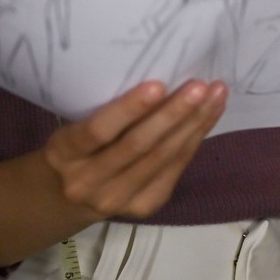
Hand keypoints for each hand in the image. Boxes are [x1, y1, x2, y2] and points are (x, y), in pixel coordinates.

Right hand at [42, 79, 227, 220]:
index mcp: (65, 154)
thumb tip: (161, 73)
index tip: (158, 84)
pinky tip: (209, 116)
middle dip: (173, 114)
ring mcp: (116, 200)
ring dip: (193, 124)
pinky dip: (195, 140)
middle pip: (137, 146)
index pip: (98, 131)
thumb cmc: (77, 146)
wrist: (68, 197)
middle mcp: (87, 182)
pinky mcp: (143, 206)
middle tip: (199, 86)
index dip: (129, 109)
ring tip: (215, 96)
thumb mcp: (74, 126)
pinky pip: (174, 169)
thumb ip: (104, 111)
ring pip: (162, 158)